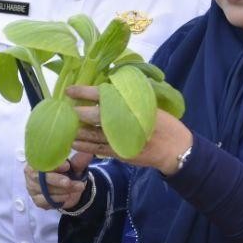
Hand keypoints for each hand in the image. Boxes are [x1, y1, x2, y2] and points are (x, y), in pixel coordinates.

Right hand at [26, 151, 92, 210]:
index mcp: (37, 160)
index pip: (40, 161)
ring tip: (76, 188)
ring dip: (61, 190)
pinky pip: (44, 200)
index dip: (53, 165)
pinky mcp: (36, 200)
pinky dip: (57, 199)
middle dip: (56, 180)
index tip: (67, 166)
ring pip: (44, 190)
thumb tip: (88, 153)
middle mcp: (31, 173)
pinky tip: (67, 196)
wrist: (70, 189)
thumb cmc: (68, 172)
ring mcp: (32, 187)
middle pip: (39, 177)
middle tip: (69, 182)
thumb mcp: (75, 166)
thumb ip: (79, 161)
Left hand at [65, 85, 193, 174]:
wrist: (176, 148)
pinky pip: (99, 149)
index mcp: (133, 106)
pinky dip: (86, 146)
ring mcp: (123, 140)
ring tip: (65, 127)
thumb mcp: (150, 104)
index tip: (70, 90)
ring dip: (78, 131)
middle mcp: (126, 122)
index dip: (85, 92)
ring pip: (94, 135)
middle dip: (79, 113)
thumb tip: (107, 88)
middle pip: (96, 116)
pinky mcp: (121, 154)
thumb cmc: (164, 123)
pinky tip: (75, 143)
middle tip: (67, 109)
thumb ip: (129, 98)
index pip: (104, 95)